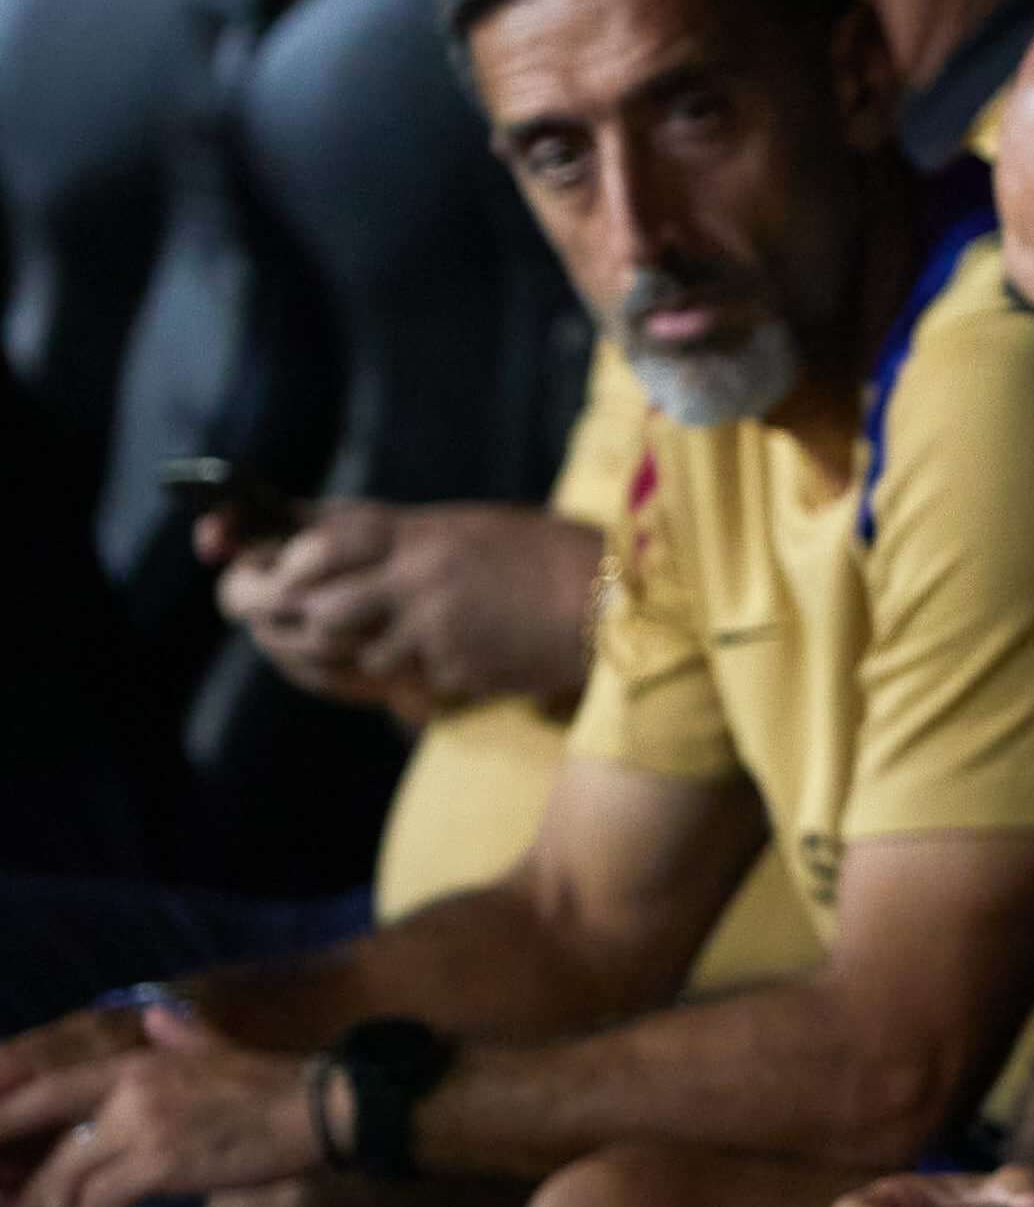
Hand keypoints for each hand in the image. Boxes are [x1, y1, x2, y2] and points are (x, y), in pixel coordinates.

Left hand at [0, 1006, 319, 1206]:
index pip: (42, 1093)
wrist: (318, 1110)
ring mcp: (143, 1128)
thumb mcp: (220, 1051)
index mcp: (133, 1065)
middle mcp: (126, 1092)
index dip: (3, 1125)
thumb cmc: (274, 1087)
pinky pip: (100, 1206)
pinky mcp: (161, 1165)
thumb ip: (182, 1036)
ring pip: (68, 1183)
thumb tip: (159, 1017)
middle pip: (50, 1149)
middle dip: (25, 1197)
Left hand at [218, 500, 587, 714]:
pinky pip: (391, 677)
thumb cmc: (534, 557)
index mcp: (416, 532)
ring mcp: (432, 628)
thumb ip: (387, 540)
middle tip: (253, 611)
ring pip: (340, 647)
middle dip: (267, 611)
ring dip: (320, 647)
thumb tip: (302, 548)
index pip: (310, 545)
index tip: (249, 567)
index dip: (267, 561)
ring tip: (316, 637)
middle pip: (306, 603)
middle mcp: (415, 577)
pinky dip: (376, 671)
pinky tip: (384, 658)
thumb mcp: (455, 529)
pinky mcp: (452, 669)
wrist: (610, 601)